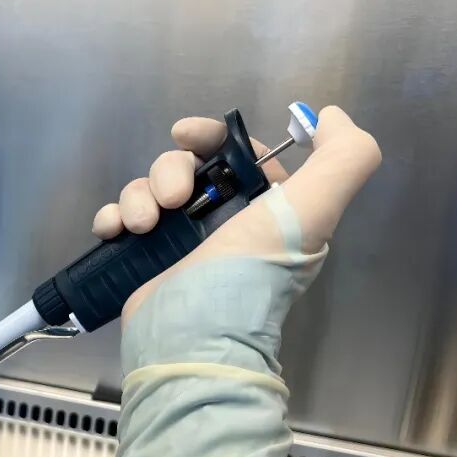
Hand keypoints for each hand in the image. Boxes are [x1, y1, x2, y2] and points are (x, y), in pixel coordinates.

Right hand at [91, 106, 381, 322]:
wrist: (193, 339)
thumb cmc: (249, 274)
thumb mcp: (315, 211)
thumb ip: (344, 157)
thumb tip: (330, 117)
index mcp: (264, 210)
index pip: (236, 154)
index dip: (213, 136)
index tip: (186, 135)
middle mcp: (223, 225)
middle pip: (186, 167)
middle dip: (170, 170)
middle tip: (174, 199)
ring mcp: (179, 244)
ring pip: (149, 191)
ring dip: (139, 196)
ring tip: (143, 226)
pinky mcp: (144, 262)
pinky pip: (120, 221)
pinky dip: (112, 218)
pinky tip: (115, 230)